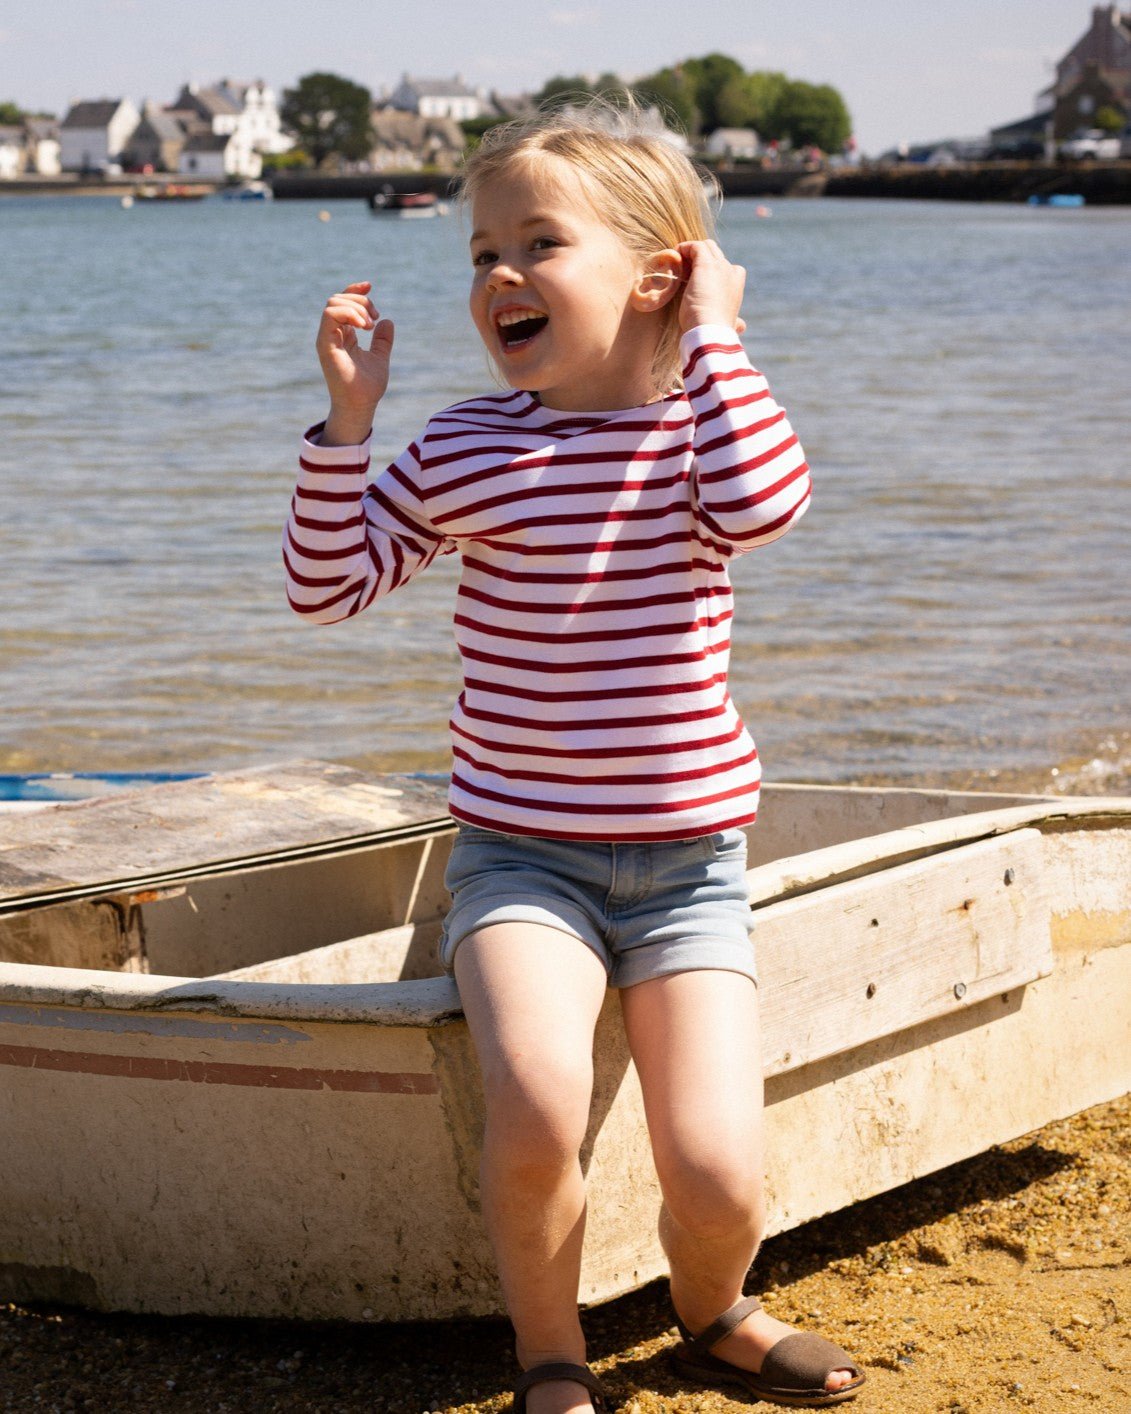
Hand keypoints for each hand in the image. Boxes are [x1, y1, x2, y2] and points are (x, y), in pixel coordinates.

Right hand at [315, 281, 394, 444]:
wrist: (360, 406)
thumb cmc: (367, 387)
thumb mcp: (380, 357)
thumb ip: (382, 341)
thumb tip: (388, 321)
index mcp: (343, 335)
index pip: (343, 302)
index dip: (356, 290)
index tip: (370, 286)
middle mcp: (332, 334)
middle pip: (338, 298)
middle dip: (360, 301)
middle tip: (375, 319)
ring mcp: (326, 338)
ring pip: (333, 303)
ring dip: (356, 307)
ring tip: (369, 325)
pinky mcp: (325, 343)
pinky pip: (330, 315)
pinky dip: (349, 313)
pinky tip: (364, 326)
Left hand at [676, 241, 746, 335]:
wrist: (711, 331)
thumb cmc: (714, 331)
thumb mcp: (728, 323)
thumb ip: (736, 321)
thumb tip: (742, 326)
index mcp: (736, 284)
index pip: (726, 266)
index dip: (710, 269)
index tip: (694, 280)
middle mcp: (731, 271)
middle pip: (715, 253)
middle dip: (698, 258)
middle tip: (683, 272)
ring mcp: (720, 266)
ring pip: (706, 246)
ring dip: (691, 252)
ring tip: (678, 266)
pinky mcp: (706, 264)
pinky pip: (695, 246)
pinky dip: (684, 249)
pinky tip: (675, 259)